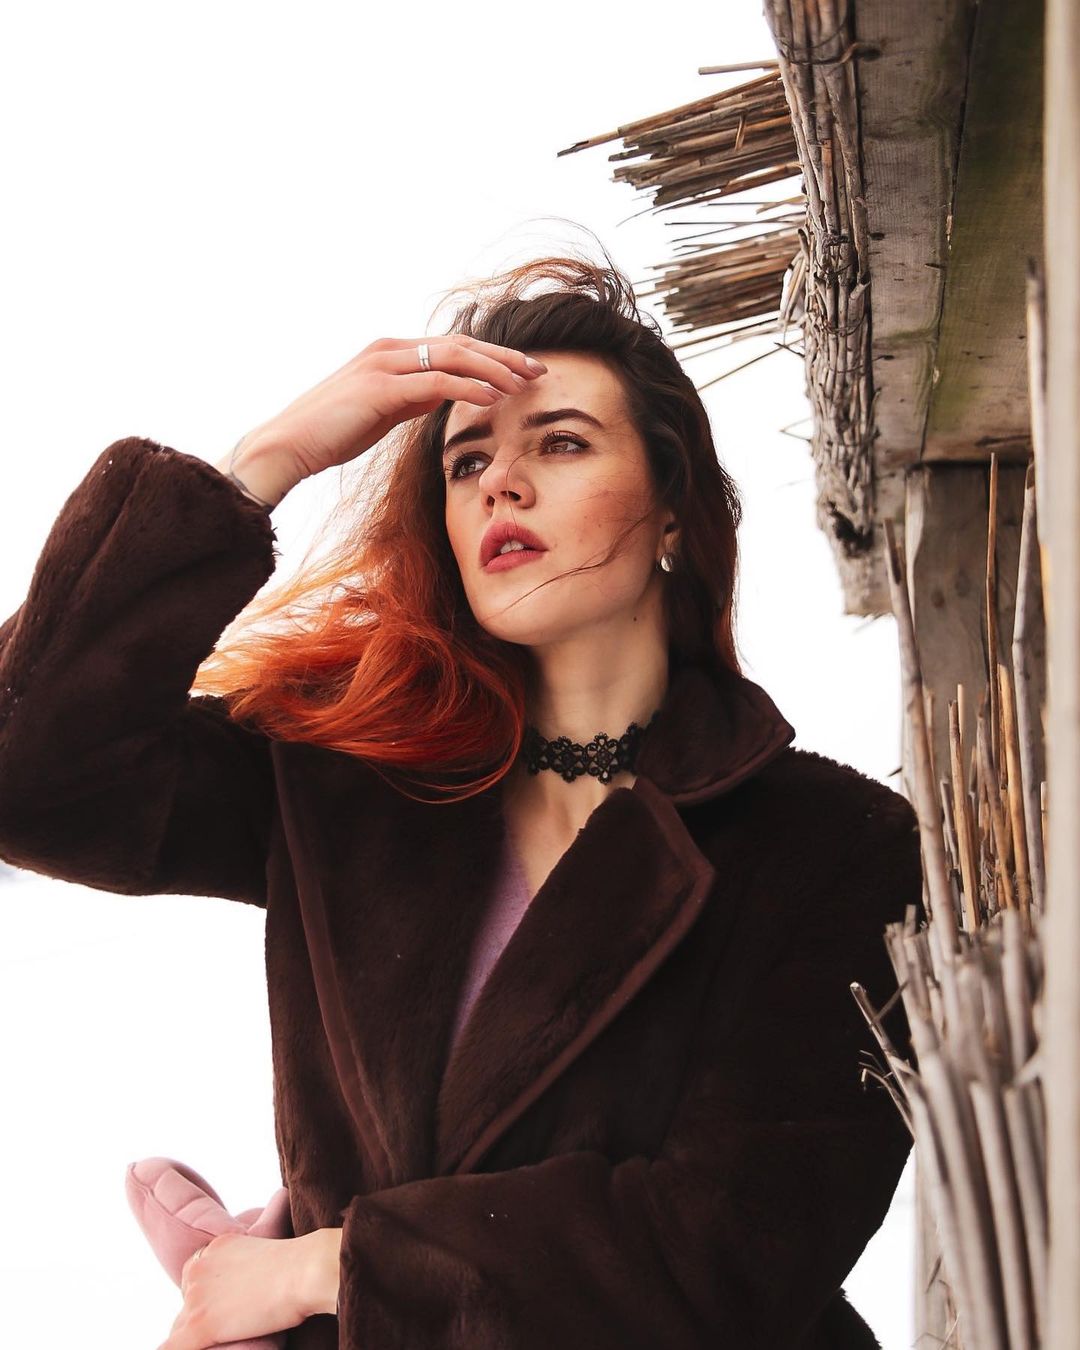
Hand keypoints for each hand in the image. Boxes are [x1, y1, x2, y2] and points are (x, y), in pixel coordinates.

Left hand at [156, 1231, 318, 1349]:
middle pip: (187, 1302)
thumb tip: (251, 1287)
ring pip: (181, 1326)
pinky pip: (175, 1346)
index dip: (209, 1297)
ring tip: (217, 1340)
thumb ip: (247, 1265)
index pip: (197, 1279)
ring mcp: (197, 1297)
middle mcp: (199, 1268)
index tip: (224, 1307)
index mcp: (215, 1248)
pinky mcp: (201, 1324)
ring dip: (197, 1335)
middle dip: (202, 1316)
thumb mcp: (266, 1252)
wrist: (306, 1270)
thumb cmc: (300, 1264)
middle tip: (229, 1322)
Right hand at [236, 336, 547, 484]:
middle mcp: (389, 349)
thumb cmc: (331, 433)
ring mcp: (384, 364)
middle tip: (539, 369)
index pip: (452, 346)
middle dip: (503, 357)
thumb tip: (441, 396)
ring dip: (494, 369)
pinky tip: (493, 398)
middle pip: (460, 344)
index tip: (523, 371)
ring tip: (525, 383)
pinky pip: (436, 382)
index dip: (491, 357)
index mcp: (390, 353)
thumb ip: (410, 399)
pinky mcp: (380, 387)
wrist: (289, 444)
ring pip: (453, 357)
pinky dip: (468, 388)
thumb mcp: (380, 411)